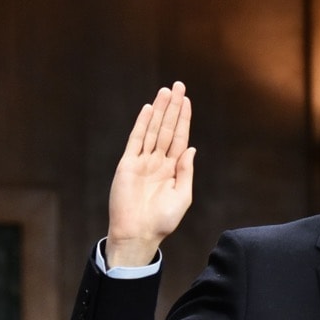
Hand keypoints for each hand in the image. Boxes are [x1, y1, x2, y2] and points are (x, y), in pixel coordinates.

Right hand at [105, 81, 195, 267]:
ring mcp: (142, 162)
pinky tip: (148, 110)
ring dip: (159, 110)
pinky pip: (136, 140)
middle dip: (173, 108)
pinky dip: (142, 124)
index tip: (187, 100)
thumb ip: (186, 171)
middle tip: (178, 86)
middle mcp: (158, 162)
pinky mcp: (128, 164)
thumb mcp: (182, 196)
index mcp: (173, 170)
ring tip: (165, 91)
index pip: (179, 138)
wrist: (138, 233)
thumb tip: (191, 148)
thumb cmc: (162, 221)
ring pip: (153, 130)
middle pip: (167, 128)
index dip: (183, 119)